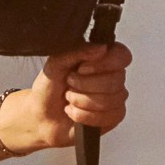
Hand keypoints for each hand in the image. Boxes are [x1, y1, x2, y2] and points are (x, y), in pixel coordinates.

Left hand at [18, 40, 132, 149]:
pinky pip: (109, 117)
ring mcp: (116, 96)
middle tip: (69, 83)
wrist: (42, 113)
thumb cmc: (50, 86)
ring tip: (69, 97)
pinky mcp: (114, 116)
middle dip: (84, 85)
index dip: (104, 64)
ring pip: (111, 100)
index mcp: (101, 57)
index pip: (122, 55)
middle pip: (116, 80)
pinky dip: (85, 116)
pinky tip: (74, 111)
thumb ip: (78, 51)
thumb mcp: (56, 62)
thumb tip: (102, 48)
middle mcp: (112, 75)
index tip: (82, 69)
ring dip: (82, 101)